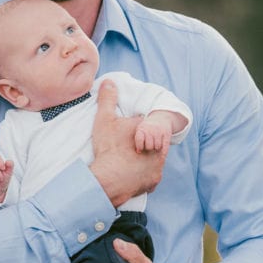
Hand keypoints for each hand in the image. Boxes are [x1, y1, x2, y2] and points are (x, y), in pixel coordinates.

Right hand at [90, 80, 165, 206]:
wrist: (110, 178)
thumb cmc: (109, 147)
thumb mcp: (105, 119)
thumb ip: (108, 99)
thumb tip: (109, 82)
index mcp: (148, 129)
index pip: (145, 125)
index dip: (135, 129)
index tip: (125, 133)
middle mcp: (158, 147)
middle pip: (152, 142)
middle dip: (143, 144)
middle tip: (127, 148)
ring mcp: (157, 165)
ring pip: (153, 160)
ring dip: (144, 160)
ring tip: (128, 162)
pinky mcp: (153, 181)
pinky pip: (150, 177)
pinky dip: (142, 176)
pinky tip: (131, 175)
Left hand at [134, 115, 172, 155]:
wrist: (160, 117)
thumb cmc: (147, 128)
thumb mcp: (140, 130)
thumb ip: (138, 140)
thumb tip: (138, 152)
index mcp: (142, 128)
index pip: (139, 140)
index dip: (140, 147)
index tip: (140, 150)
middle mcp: (151, 129)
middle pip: (149, 146)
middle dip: (149, 148)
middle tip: (150, 146)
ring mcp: (159, 131)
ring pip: (157, 147)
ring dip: (156, 148)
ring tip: (155, 145)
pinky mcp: (167, 133)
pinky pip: (165, 146)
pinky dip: (164, 153)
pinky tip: (162, 156)